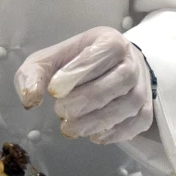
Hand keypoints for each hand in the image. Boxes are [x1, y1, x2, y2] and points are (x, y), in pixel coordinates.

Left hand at [15, 27, 153, 144]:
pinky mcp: (145, 108)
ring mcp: (142, 85)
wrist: (106, 69)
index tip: (54, 90)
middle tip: (61, 112)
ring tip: (72, 128)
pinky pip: (139, 121)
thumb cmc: (74, 64)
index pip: (104, 51)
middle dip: (88, 100)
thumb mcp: (48, 61)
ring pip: (130, 103)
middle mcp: (132, 60)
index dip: (79, 72)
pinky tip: (95, 136)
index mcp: (110, 40)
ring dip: (100, 120)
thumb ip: (33, 75)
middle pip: (120, 80)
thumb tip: (31, 99)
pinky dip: (118, 132)